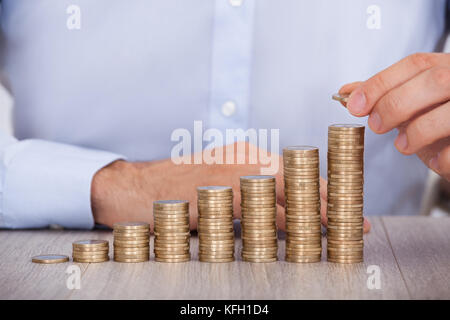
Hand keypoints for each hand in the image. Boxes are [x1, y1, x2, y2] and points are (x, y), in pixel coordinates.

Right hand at [91, 142, 369, 232]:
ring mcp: (230, 179)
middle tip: (351, 222)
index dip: (321, 188)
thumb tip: (285, 208)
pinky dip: (277, 229)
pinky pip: (254, 217)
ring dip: (308, 218)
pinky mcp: (217, 199)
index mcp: (247, 153)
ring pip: (280, 201)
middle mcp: (243, 160)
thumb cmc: (183, 183)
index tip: (344, 203)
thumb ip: (253, 187)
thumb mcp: (222, 175)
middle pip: (295, 183)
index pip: (294, 171)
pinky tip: (292, 239)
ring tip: (332, 232)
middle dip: (324, 204)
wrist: (139, 186)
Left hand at [339, 53, 449, 180]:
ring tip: (403, 145)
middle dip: (396, 104)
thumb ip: (386, 96)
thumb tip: (348, 92)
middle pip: (434, 80)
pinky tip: (436, 161)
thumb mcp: (415, 105)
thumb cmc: (444, 123)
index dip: (381, 83)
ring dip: (418, 130)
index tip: (354, 105)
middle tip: (376, 126)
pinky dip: (444, 157)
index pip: (416, 64)